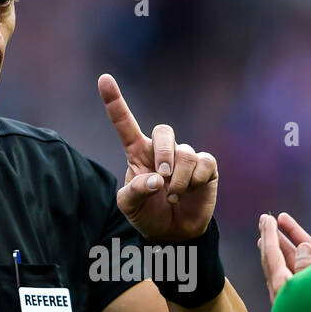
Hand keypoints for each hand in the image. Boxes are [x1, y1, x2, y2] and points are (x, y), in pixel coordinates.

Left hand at [98, 73, 217, 241]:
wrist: (173, 232)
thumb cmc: (147, 213)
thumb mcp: (129, 207)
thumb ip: (134, 192)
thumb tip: (156, 180)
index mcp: (138, 153)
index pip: (125, 123)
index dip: (115, 102)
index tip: (104, 79)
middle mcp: (162, 151)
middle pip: (164, 131)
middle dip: (164, 153)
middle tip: (162, 178)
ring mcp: (185, 157)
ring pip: (185, 153)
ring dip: (178, 180)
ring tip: (173, 196)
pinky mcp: (206, 167)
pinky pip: (204, 162)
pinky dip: (195, 181)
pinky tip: (190, 192)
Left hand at [257, 212, 310, 304]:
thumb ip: (310, 265)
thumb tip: (308, 246)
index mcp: (283, 284)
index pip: (273, 252)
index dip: (271, 233)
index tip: (268, 218)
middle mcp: (278, 292)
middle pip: (271, 259)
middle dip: (269, 238)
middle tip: (263, 219)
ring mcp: (281, 302)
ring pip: (274, 270)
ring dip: (272, 252)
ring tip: (264, 239)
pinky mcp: (286, 310)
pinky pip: (279, 281)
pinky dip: (278, 267)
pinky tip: (277, 269)